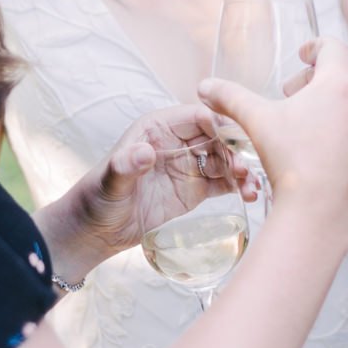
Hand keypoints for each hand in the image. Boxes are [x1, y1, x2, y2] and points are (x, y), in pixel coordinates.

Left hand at [62, 105, 255, 257]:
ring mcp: (189, 165)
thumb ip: (126, 165)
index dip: (220, 125)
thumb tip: (144, 152)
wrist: (94, 232)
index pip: (198, 116)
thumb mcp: (109, 182)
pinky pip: (223, 182)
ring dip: (242, 170)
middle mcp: (178, 142)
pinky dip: (239, 186)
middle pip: (218, 137)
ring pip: (225, 159)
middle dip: (236, 150)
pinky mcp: (195, 189)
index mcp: (159, 128)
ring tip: (252, 187)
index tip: (237, 141)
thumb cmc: (96, 199)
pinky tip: (250, 195)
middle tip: (246, 169)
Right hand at [197, 37, 347, 235]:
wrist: (319, 213)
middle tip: (291, 97)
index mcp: (340, 84)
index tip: (302, 55)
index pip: (333, 47)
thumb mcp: (256, 121)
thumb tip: (205, 86)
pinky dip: (346, 133)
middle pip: (342, 77)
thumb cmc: (290, 161)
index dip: (314, 46)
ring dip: (332, 107)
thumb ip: (230, 97)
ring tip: (307, 126)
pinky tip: (324, 151)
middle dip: (315, 82)